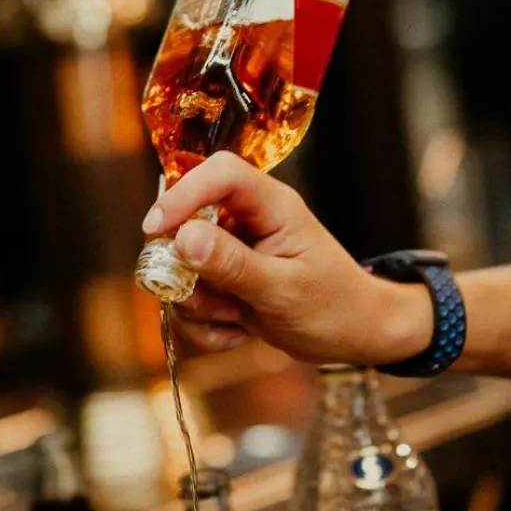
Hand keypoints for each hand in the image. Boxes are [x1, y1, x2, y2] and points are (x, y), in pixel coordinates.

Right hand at [142, 154, 431, 365]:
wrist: (355, 336)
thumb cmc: (334, 307)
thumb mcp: (283, 290)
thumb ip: (232, 264)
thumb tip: (183, 237)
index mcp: (272, 206)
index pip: (220, 174)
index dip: (182, 194)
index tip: (155, 230)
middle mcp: (248, 220)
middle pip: (186, 223)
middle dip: (186, 271)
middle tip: (209, 301)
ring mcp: (235, 250)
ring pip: (183, 267)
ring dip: (199, 304)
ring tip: (237, 320)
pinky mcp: (226, 278)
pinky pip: (191, 297)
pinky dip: (206, 323)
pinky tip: (238, 333)